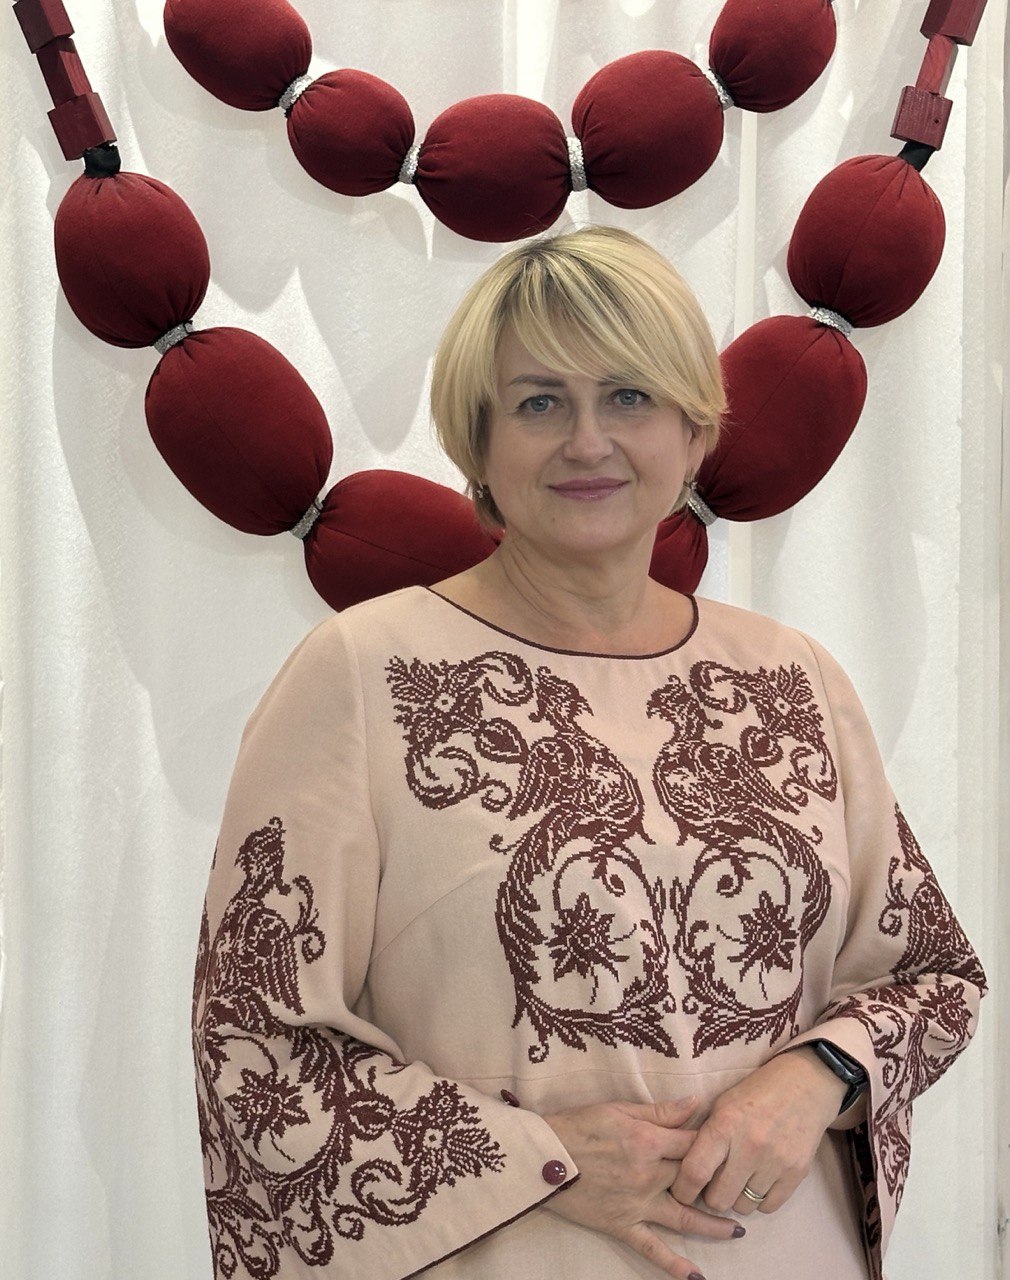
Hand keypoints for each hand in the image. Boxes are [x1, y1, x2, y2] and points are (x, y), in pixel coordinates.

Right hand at [543, 1097, 743, 1278]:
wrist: (542, 1156)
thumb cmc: (579, 1125)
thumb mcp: (619, 1109)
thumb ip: (660, 1111)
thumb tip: (695, 1103)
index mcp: (649, 1142)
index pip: (694, 1144)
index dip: (714, 1146)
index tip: (729, 1147)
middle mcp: (650, 1175)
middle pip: (695, 1181)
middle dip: (719, 1184)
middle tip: (740, 1188)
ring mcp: (637, 1204)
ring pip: (684, 1218)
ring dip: (713, 1226)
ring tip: (737, 1230)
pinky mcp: (622, 1225)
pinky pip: (652, 1248)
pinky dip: (674, 1265)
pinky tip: (695, 1277)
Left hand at [670, 1049, 846, 1217]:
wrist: (804, 1085)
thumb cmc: (755, 1093)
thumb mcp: (722, 1105)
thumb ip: (705, 1137)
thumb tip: (686, 1172)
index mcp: (725, 1124)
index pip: (695, 1171)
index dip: (683, 1190)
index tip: (681, 1193)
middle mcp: (750, 1146)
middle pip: (718, 1199)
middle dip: (711, 1196)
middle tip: (714, 1184)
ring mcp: (776, 1162)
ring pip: (743, 1206)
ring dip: (737, 1198)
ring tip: (740, 1178)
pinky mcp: (797, 1173)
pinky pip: (768, 1207)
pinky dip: (760, 1200)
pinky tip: (759, 1180)